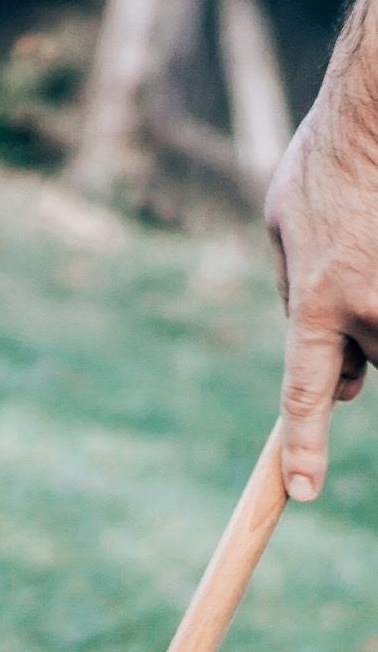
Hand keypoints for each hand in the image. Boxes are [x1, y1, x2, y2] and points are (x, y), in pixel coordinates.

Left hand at [264, 35, 377, 500]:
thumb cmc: (329, 159)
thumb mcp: (283, 227)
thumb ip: (295, 295)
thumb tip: (327, 369)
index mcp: (315, 304)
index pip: (303, 396)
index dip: (303, 450)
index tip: (302, 492)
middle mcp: (370, 310)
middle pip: (365, 360)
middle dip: (358, 339)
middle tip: (356, 271)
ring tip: (371, 245)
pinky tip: (375, 247)